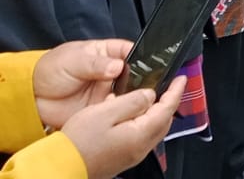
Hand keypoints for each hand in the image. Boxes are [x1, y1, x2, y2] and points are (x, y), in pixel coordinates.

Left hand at [33, 39, 133, 128]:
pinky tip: (115, 111)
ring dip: (130, 98)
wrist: (31, 96)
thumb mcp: (73, 60)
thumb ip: (96, 64)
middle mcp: (112, 73)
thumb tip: (117, 66)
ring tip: (126, 99)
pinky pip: (116, 111)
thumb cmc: (50, 70)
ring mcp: (107, 92)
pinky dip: (118, 112)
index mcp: (109, 53)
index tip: (149, 66)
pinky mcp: (101, 109)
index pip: (133, 52)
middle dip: (140, 81)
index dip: (143, 58)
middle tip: (139, 86)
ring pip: (129, 94)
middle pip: (136, 75)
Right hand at [61, 76, 184, 178]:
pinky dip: (141, 122)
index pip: (167, 109)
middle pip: (164, 120)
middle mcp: (140, 148)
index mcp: (140, 135)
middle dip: (168, 101)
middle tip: (168, 85)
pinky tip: (129, 114)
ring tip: (148, 96)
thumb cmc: (78, 142)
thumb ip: (133, 101)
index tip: (181, 78)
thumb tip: (150, 95)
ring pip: (153, 129)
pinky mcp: (121, 158)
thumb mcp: (106, 112)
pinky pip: (140, 136)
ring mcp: (131, 155)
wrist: (60, 167)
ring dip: (155, 112)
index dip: (176, 91)